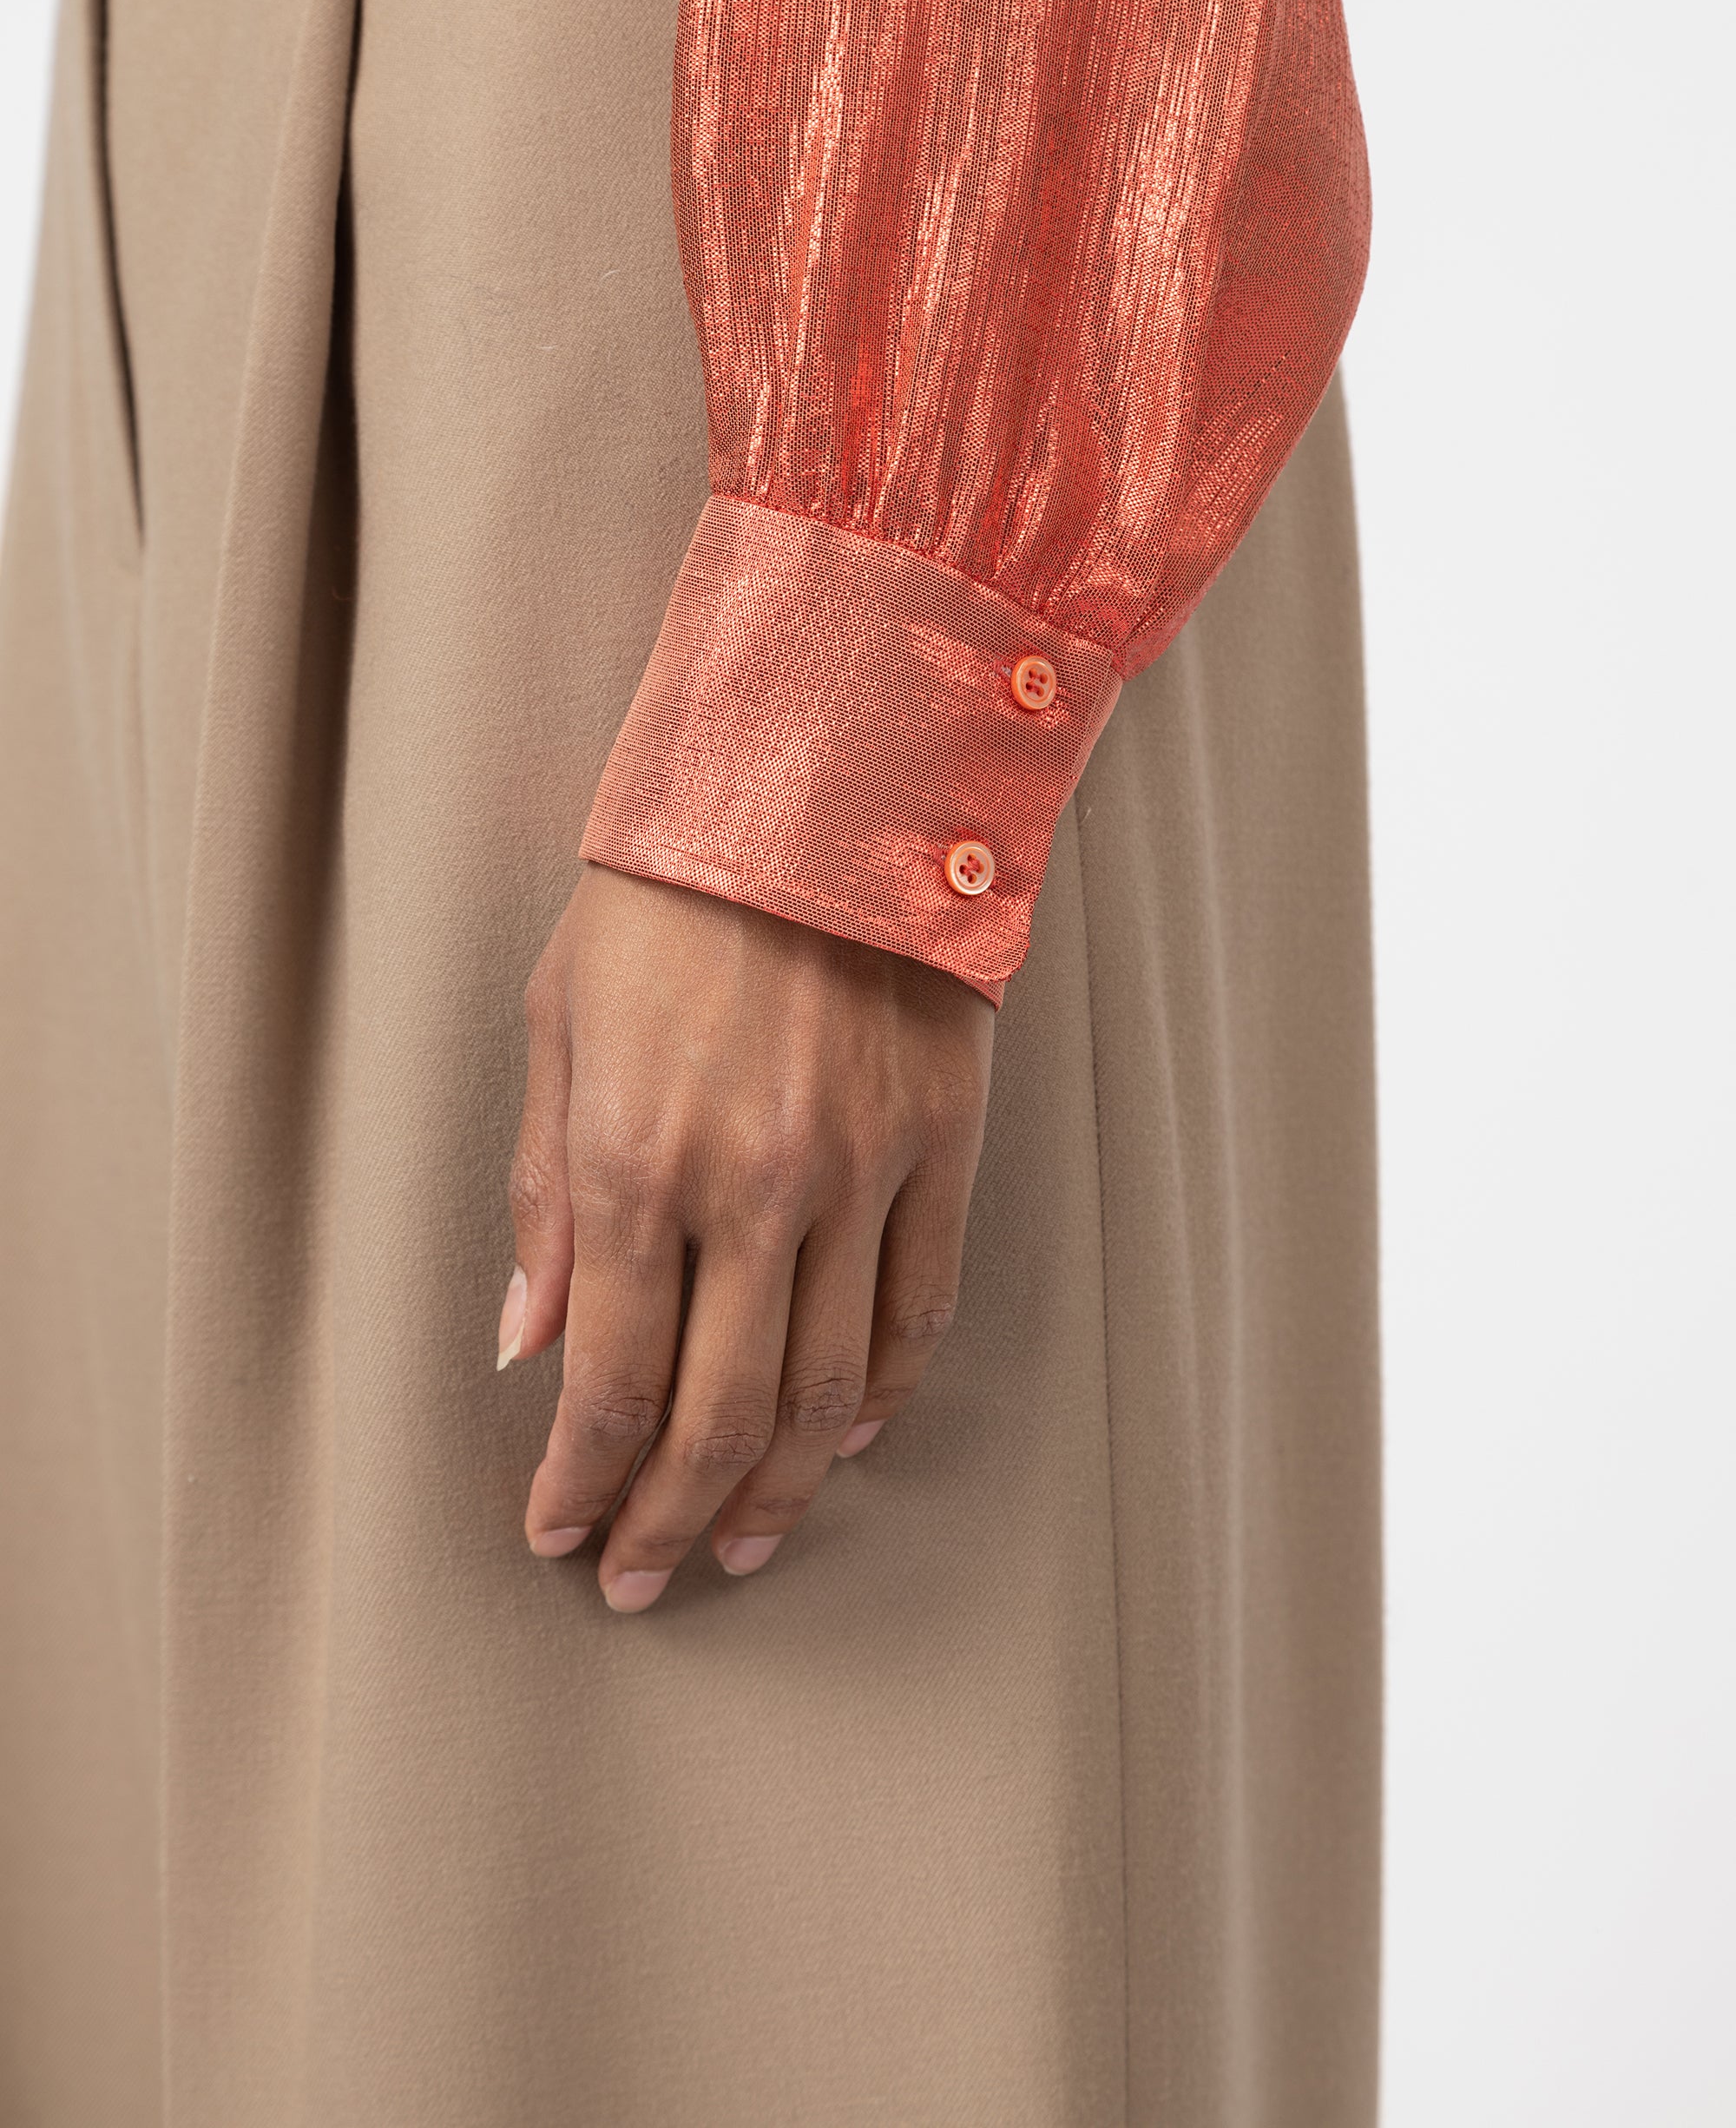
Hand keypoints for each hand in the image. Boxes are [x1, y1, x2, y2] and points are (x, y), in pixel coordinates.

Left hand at [499, 863, 994, 1609]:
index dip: (582, 1482)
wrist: (822, 787)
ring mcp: (862, 1174)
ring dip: (774, 1488)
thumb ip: (544, 1197)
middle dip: (667, 1519)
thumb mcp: (558, 1028)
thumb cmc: (662, 900)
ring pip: (826, 1388)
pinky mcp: (943, 1146)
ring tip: (738, 1543)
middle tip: (639, 1578)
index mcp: (639, 1162)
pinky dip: (883, 1394)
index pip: (608, 1382)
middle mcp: (754, 1189)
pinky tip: (841, 1441)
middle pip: (715, 1414)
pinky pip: (921, 1308)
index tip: (559, 1533)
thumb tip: (524, 1342)